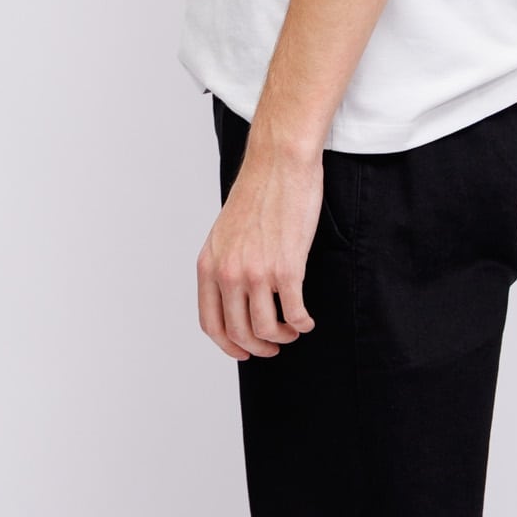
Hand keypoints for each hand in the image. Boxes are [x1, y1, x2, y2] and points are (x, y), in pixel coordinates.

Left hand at [198, 134, 322, 360]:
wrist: (278, 164)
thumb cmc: (258, 193)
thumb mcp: (225, 233)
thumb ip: (225, 264)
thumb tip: (235, 295)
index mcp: (209, 265)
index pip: (210, 323)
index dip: (228, 345)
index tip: (244, 351)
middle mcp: (229, 272)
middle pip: (239, 332)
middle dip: (258, 347)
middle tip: (274, 346)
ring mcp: (257, 272)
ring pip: (266, 328)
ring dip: (282, 337)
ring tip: (292, 330)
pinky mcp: (286, 268)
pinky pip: (293, 312)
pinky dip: (302, 323)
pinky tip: (307, 320)